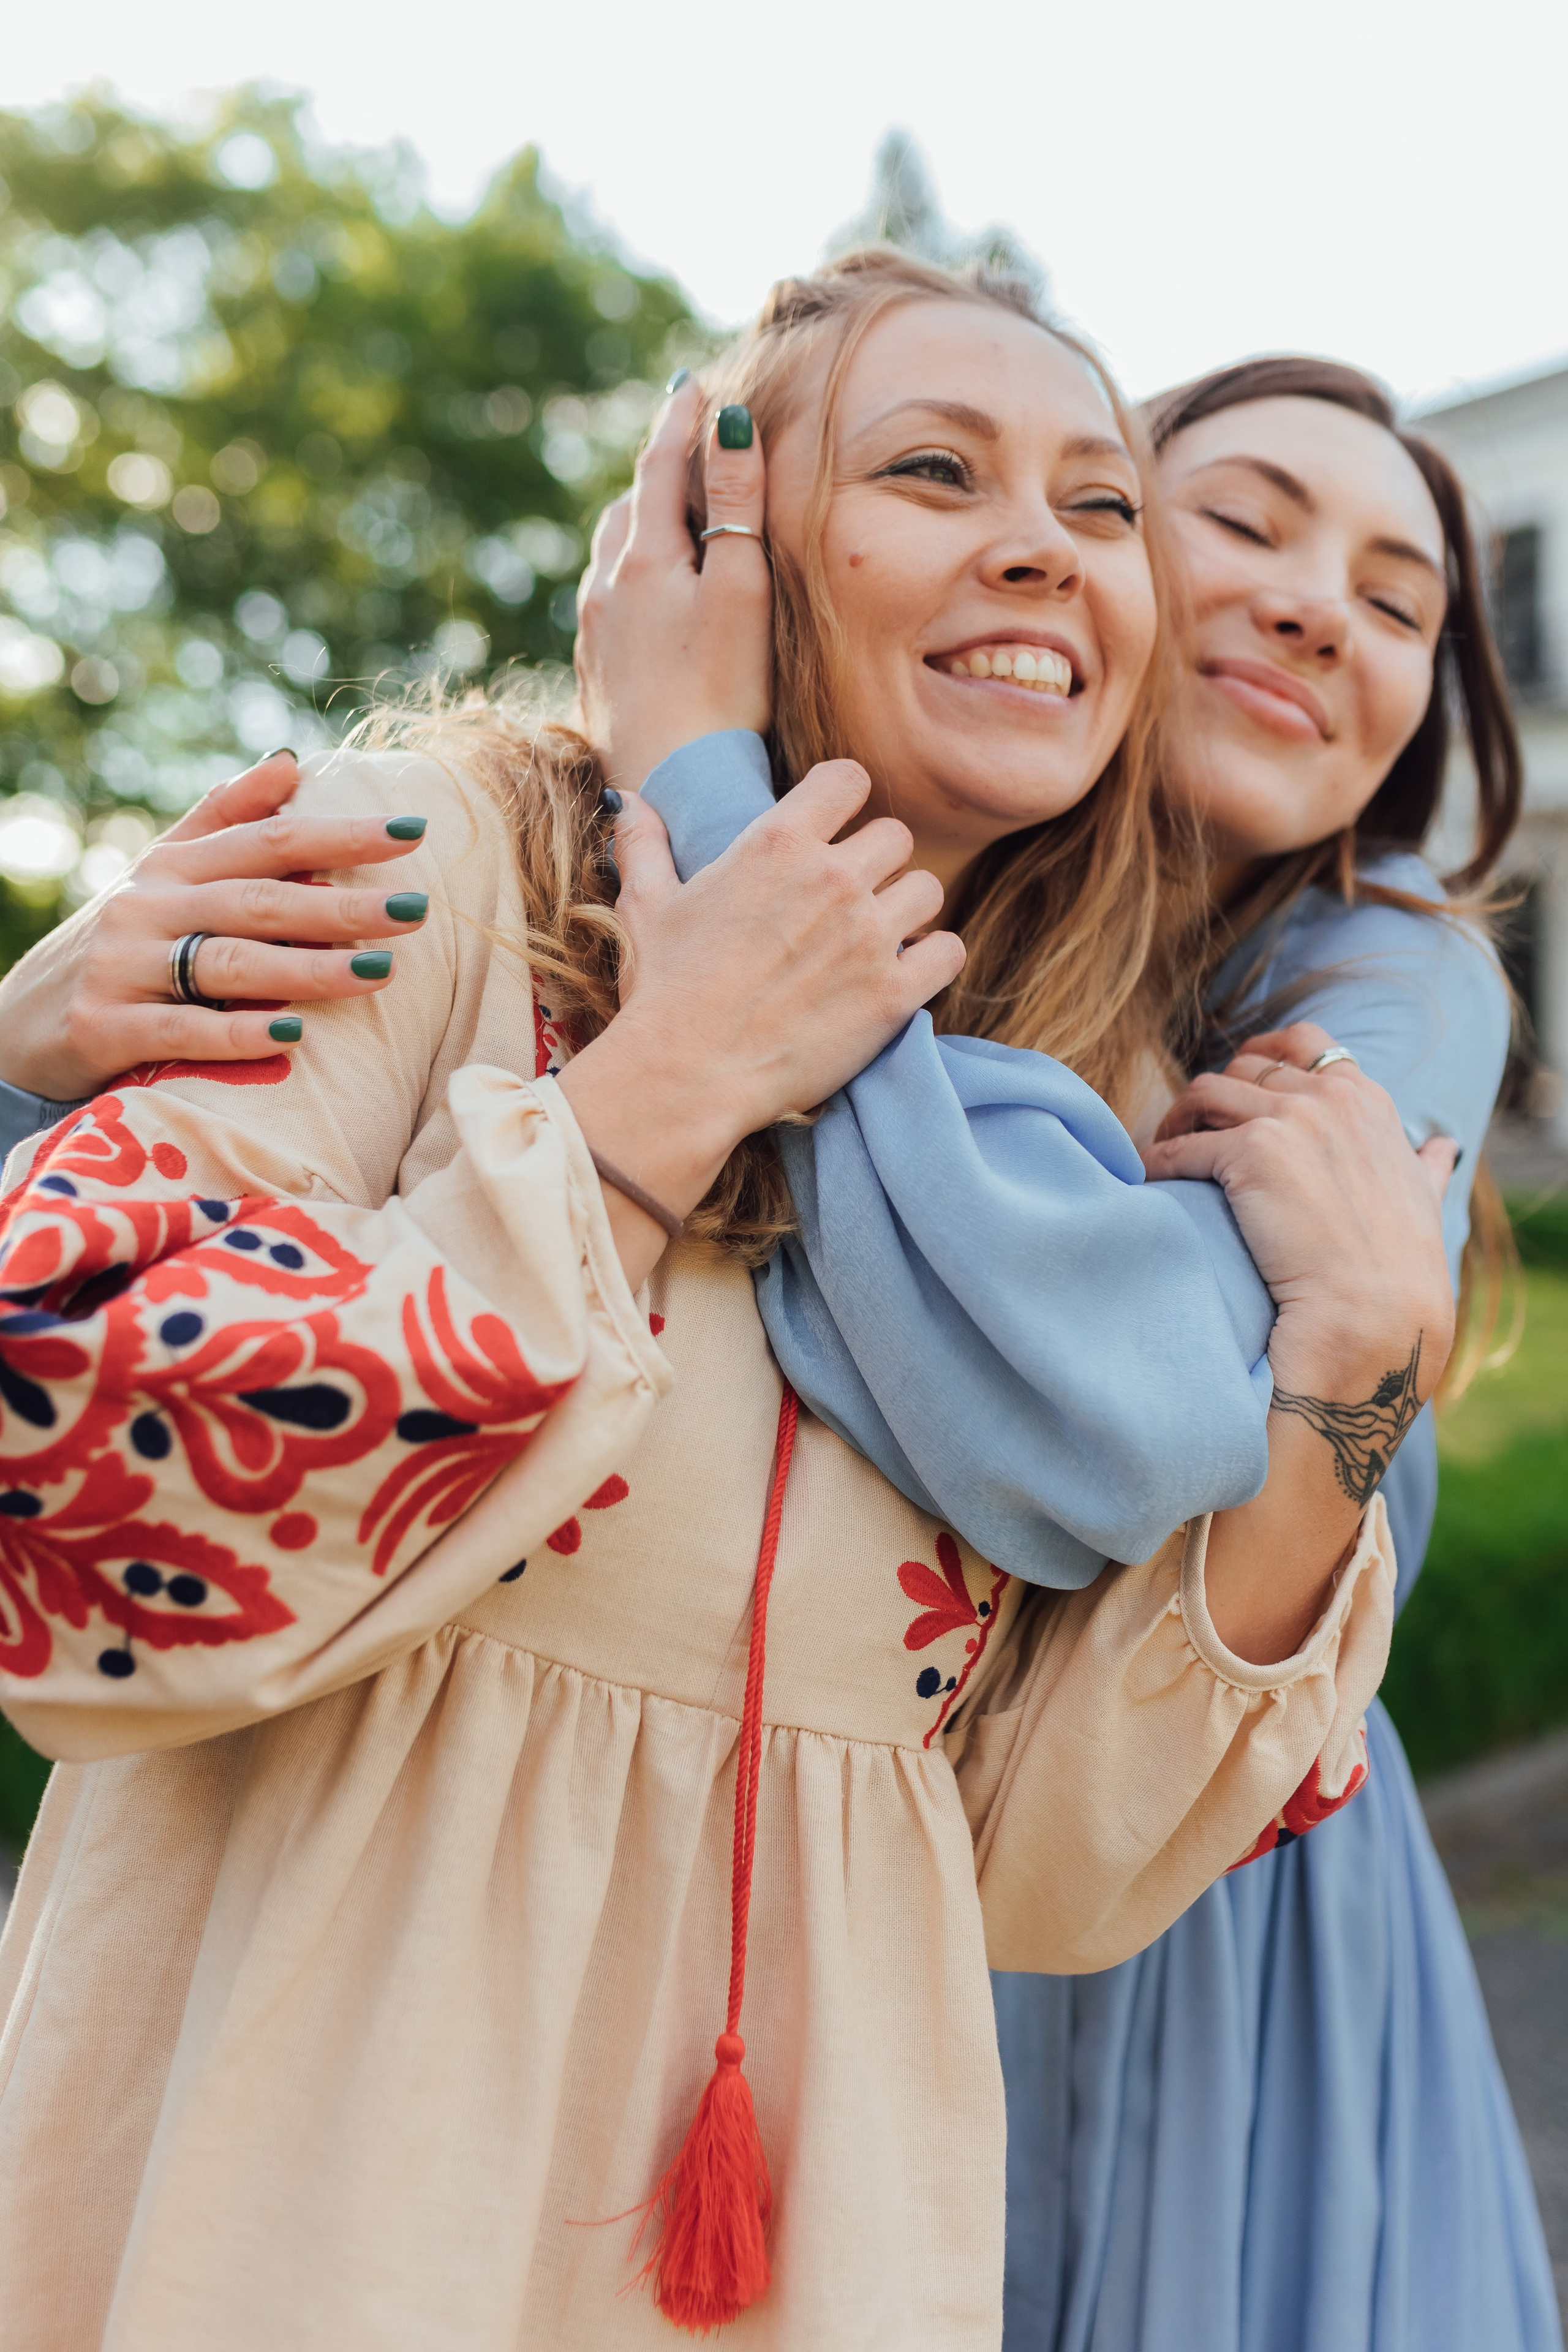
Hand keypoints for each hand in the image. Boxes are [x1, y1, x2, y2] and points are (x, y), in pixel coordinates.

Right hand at [0, 751, 428, 1099]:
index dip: (342, 833)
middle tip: (418, 910)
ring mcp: (124, 966)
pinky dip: (237, 1033)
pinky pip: (181, 1028)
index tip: (414, 829)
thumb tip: (290, 763)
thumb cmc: (120, 948)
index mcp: (174, 866)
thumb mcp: (162, 875)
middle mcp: (149, 906)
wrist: (16, 1023)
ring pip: (228, 961)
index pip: (270, 839)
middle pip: (260, 899)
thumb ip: (223, 820)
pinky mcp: (104, 1026)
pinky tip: (293, 1038)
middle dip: (343, 905)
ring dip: (309, 968)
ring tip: (380, 973)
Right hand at [556, 761, 962, 1287]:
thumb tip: (631, 800)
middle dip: (875, 863)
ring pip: (927, 891)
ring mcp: (868, 935)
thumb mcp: (645, 906)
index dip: (846, 801)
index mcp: (776, 841)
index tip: (836, 828)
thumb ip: (644, 845)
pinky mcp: (893, 993)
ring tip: (878, 938)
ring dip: (906, 910)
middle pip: (895, 837)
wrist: (688, 1073)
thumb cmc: (664, 990)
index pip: (849, 779)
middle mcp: (831, 878)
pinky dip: (933, 961)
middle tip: (849, 901)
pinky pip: (948, 952)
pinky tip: (904, 974)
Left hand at [574, 375, 772, 791]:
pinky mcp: (597, 673)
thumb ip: (735, 503)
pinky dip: (633, 574)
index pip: (657, 465)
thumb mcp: (741, 588)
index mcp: (641, 558)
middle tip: (685, 447)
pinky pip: (609, 599)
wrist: (672, 787)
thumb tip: (727, 421)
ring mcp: (594, 633)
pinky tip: (653, 596)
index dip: (679, 420)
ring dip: (640, 524)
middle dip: (657, 472)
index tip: (692, 383)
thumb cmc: (723, 692)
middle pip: (629, 507)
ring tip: (670, 516)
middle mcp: (604, 588)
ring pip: (612, 554)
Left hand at [1145, 1019, 1454, 1412]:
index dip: (1262, 1055)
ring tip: (1166, 1151)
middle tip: (1192, 1130)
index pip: (1305, 1043)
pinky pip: (1180, 1147)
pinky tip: (1149, 1180)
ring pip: (1204, 1092)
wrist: (1375, 1312)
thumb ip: (1426, 1165)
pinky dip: (1156, 1160)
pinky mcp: (1250, 1153)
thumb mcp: (1424, 1197)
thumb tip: (1442, 1147)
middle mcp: (1329, 1099)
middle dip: (1214, 1095)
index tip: (1236, 1083)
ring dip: (1178, 1120)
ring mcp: (1290, 1121)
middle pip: (1245, 1066)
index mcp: (1366, 1101)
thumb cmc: (1399, 1267)